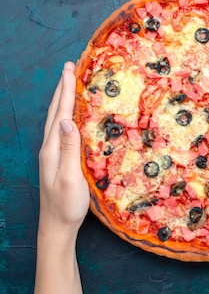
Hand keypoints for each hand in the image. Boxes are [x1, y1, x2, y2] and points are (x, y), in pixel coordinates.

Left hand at [38, 61, 88, 236]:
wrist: (56, 226)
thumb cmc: (66, 205)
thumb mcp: (71, 178)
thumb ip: (69, 149)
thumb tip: (68, 121)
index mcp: (53, 148)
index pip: (61, 114)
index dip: (66, 91)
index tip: (70, 69)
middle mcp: (50, 147)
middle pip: (56, 112)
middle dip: (63, 88)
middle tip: (70, 67)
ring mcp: (53, 153)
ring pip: (57, 119)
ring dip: (63, 99)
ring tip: (70, 83)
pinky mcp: (59, 159)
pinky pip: (62, 129)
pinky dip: (67, 114)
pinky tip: (73, 114)